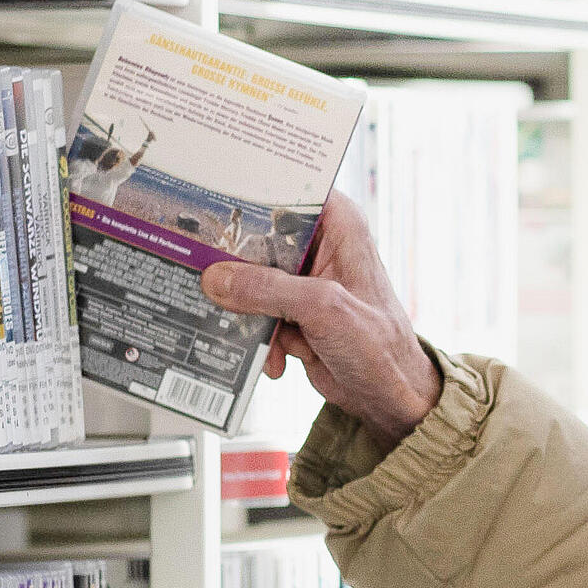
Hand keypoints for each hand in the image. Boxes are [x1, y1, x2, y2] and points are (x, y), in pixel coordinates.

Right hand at [198, 192, 442, 450]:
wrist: (387, 397)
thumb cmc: (379, 346)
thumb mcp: (323, 309)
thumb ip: (269, 289)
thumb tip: (215, 278)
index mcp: (338, 225)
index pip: (286, 190)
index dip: (248, 193)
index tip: (206, 200)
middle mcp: (319, 245)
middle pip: (256, 236)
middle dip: (229, 261)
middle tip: (199, 274)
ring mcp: (302, 280)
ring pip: (248, 278)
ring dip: (243, 309)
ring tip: (250, 334)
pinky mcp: (291, 311)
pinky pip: (254, 311)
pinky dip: (258, 337)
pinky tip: (275, 361)